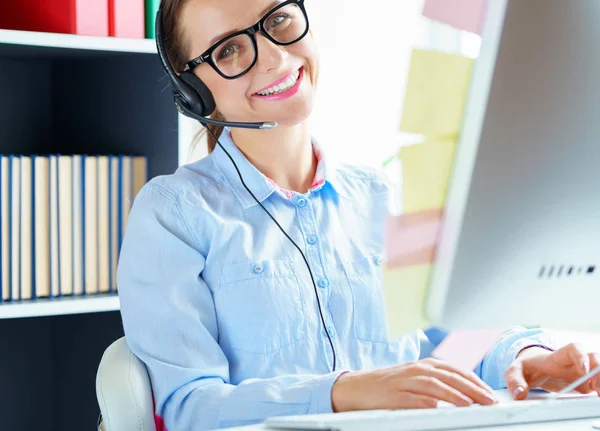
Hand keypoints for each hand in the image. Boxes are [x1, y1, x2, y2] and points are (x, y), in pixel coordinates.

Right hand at [331, 358, 498, 411]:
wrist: (357, 387)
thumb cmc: (388, 385)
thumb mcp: (415, 378)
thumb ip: (437, 382)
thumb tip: (465, 392)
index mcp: (425, 365)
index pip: (456, 370)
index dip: (475, 381)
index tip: (490, 393)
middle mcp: (417, 370)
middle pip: (449, 377)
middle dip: (472, 389)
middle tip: (488, 401)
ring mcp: (405, 382)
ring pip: (434, 385)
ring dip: (453, 394)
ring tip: (470, 403)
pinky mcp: (394, 395)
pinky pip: (413, 398)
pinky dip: (427, 402)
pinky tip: (438, 408)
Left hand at [505, 343, 599, 399]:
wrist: (531, 369)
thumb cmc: (526, 367)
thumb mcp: (514, 371)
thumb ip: (514, 380)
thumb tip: (520, 393)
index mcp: (556, 358)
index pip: (573, 349)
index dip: (582, 357)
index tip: (584, 370)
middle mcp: (572, 364)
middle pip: (594, 358)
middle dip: (599, 370)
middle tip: (596, 388)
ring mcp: (579, 374)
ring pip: (598, 370)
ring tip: (598, 394)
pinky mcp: (583, 385)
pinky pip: (597, 384)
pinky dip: (599, 389)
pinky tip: (596, 398)